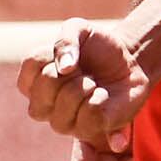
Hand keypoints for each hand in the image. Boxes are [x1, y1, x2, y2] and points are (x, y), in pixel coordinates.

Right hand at [16, 20, 147, 160]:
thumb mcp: (79, 29)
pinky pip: (89, 115)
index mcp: (34, 82)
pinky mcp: (90, 131)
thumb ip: (66, 40)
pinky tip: (103, 95)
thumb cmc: (98, 47)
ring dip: (85, 86)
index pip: (31, 66)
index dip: (52, 54)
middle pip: (46, 86)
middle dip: (70, 71)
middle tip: (83, 69)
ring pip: (66, 104)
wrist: (130, 62)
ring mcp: (64, 123)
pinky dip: (100, 98)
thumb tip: (64, 68)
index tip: (68, 52)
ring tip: (93, 83)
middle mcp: (44, 107)